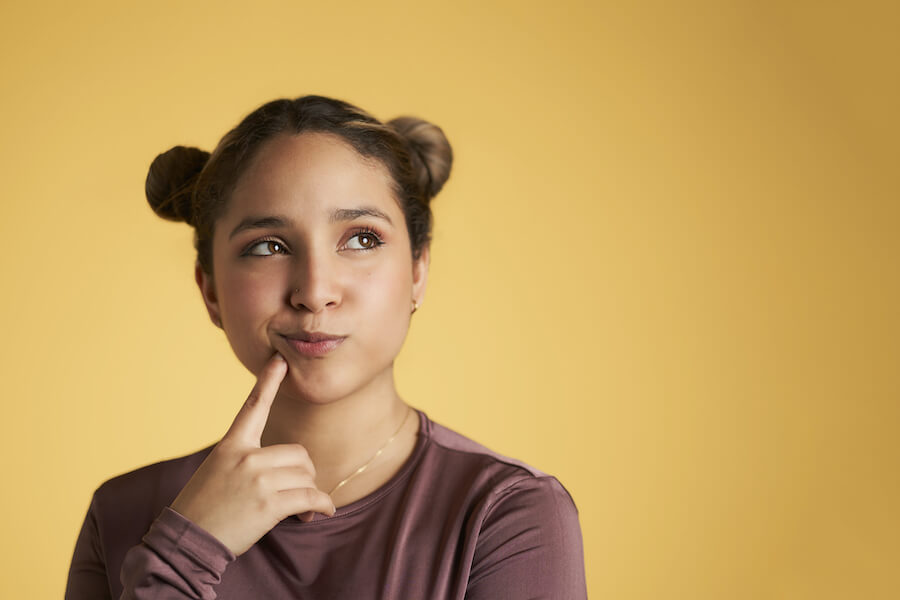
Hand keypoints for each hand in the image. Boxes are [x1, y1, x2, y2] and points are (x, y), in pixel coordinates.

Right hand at [170, 353, 334, 554]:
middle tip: (298, 491)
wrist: (187, 542)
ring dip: (311, 494)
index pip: (253, 407)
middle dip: (304, 474)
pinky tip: (319, 513)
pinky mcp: (269, 505)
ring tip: (301, 510)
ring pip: (307, 477)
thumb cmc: (205, 509)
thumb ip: (248, 460)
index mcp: (232, 445)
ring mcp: (257, 481)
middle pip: (299, 454)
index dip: (267, 381)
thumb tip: (292, 469)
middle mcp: (246, 458)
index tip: (280, 361)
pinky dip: (322, 506)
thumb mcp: (218, 472)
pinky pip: (311, 498)